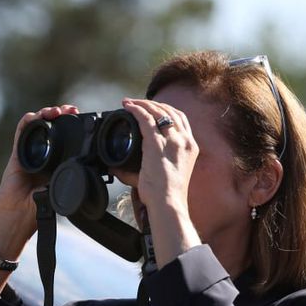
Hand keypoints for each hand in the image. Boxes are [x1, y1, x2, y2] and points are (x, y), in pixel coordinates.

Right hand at [0, 104, 77, 294]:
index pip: (66, 138)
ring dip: (46, 114)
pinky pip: (22, 132)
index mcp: (56, 164)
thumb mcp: (62, 191)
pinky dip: (29, 121)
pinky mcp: (17, 154)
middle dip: (62, 115)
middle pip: (52, 128)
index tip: (83, 120)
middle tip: (71, 111)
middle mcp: (44, 155)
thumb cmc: (38, 211)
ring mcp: (29, 153)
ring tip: (56, 111)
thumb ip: (69, 178)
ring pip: (38, 126)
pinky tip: (36, 116)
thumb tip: (86, 166)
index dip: (74, 127)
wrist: (18, 218)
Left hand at [113, 97, 201, 268]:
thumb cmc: (166, 196)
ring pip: (158, 112)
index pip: (181, 119)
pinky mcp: (156, 143)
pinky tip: (127, 106)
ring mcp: (172, 141)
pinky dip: (136, 110)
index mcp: (191, 147)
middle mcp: (184, 140)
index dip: (167, 110)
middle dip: (154, 104)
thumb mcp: (163, 177)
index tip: (154, 108)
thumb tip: (114, 169)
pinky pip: (145, 119)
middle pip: (171, 111)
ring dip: (143, 104)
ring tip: (131, 102)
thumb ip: (143, 169)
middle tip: (139, 103)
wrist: (168, 203)